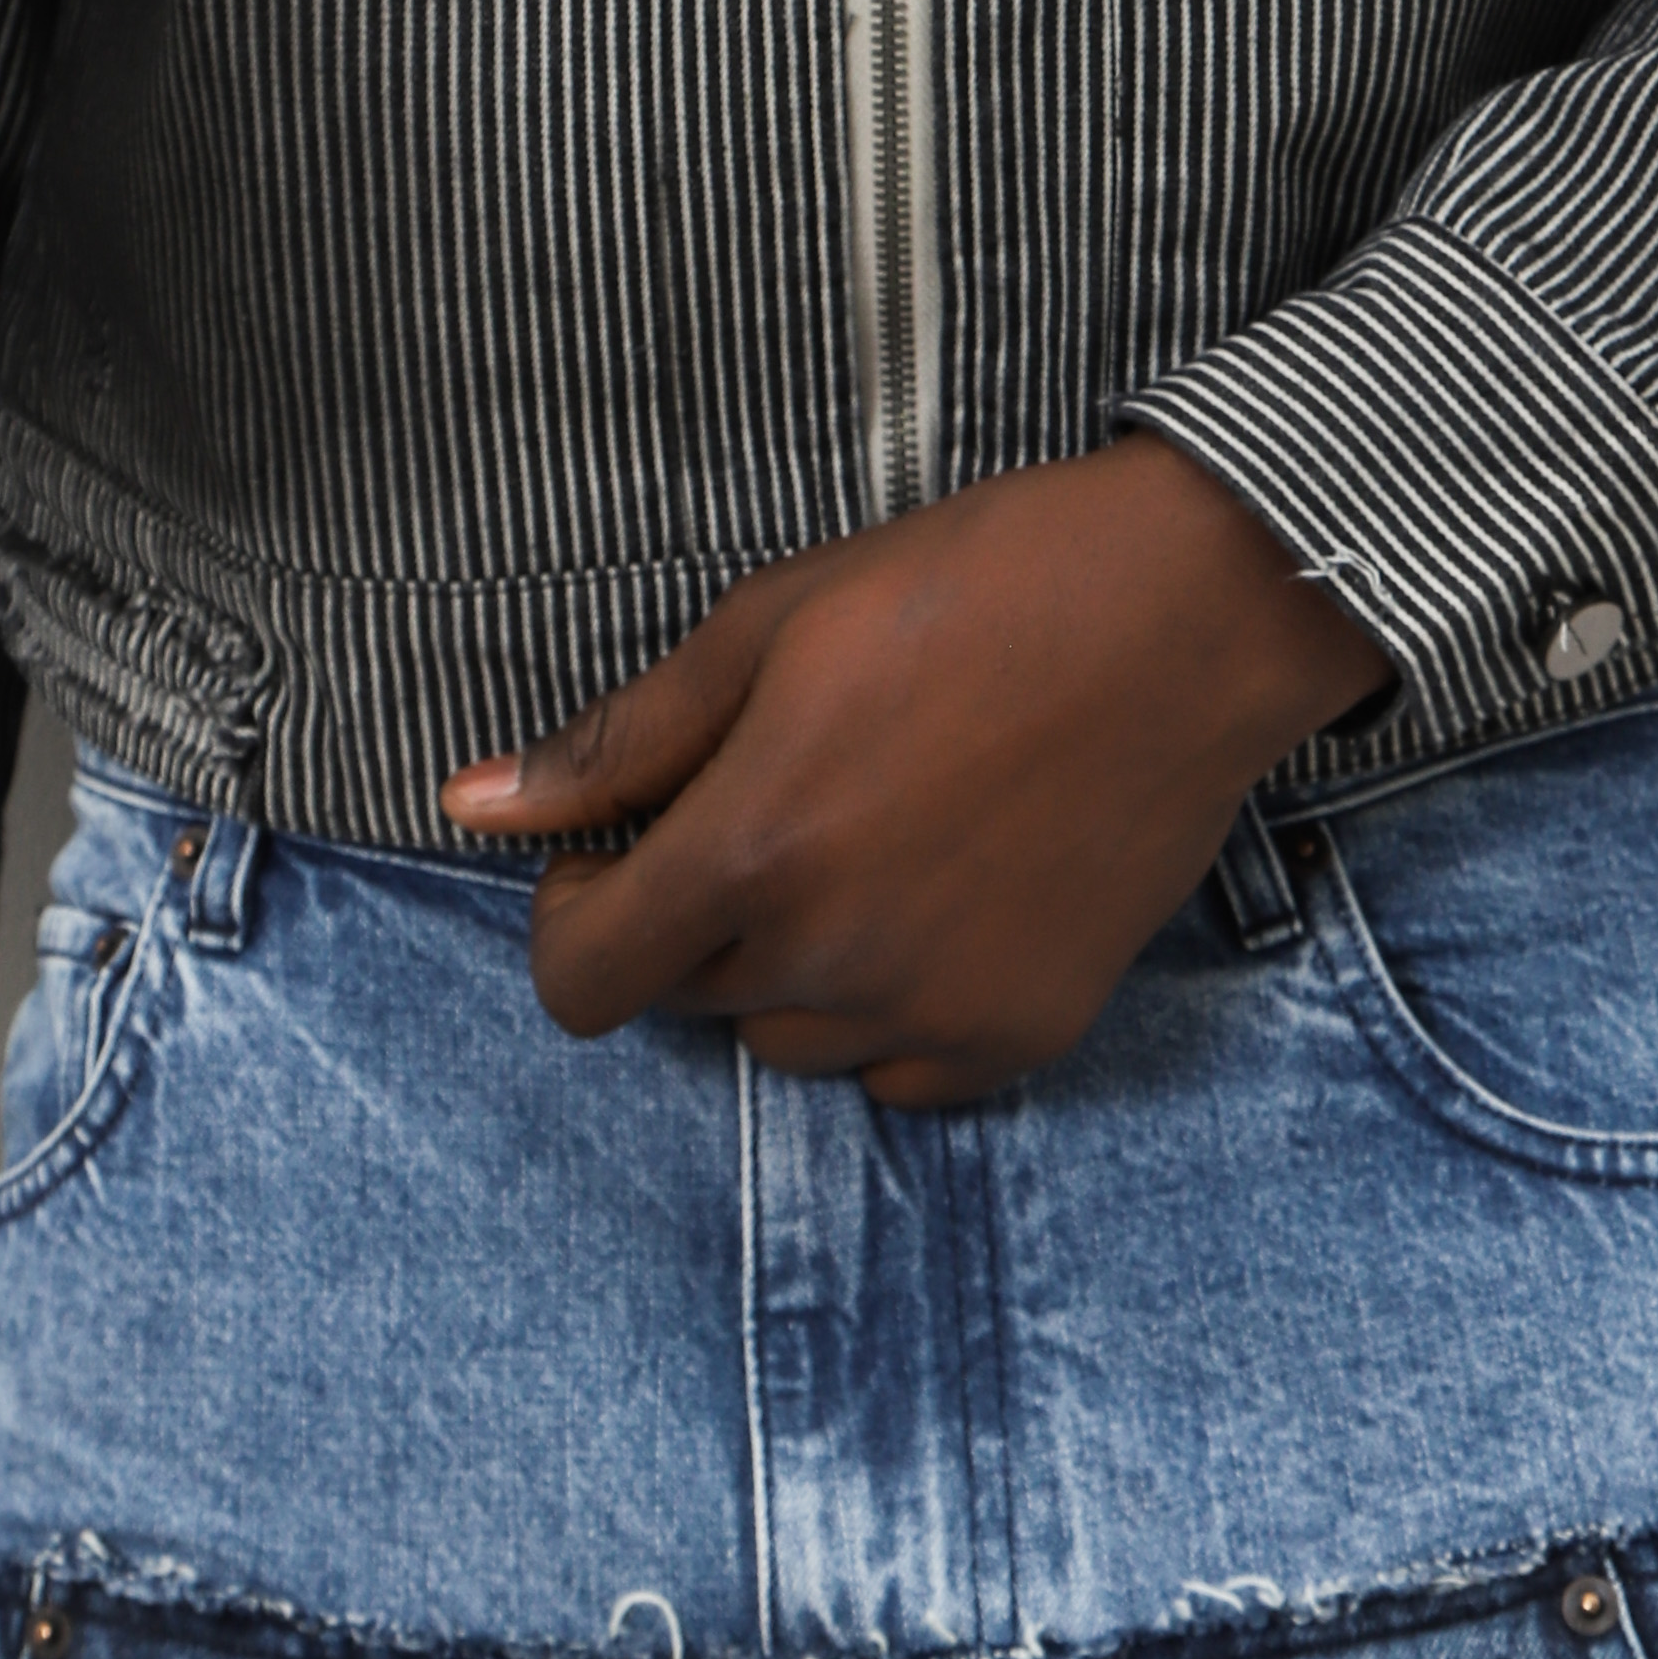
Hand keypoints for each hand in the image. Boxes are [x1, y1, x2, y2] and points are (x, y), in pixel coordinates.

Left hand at [442, 433, 1380, 1105]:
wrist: (1188, 610)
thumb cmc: (976, 586)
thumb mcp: (768, 627)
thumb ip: (619, 741)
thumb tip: (469, 805)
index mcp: (750, 851)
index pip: (581, 981)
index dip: (573, 915)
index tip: (616, 853)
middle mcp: (833, 958)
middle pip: (686, 999)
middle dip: (692, 914)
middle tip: (769, 799)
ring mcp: (934, 1010)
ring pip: (789, 1042)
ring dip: (789, 965)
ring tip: (866, 834)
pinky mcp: (1023, 1033)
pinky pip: (900, 1073)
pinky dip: (891, 1008)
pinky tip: (937, 893)